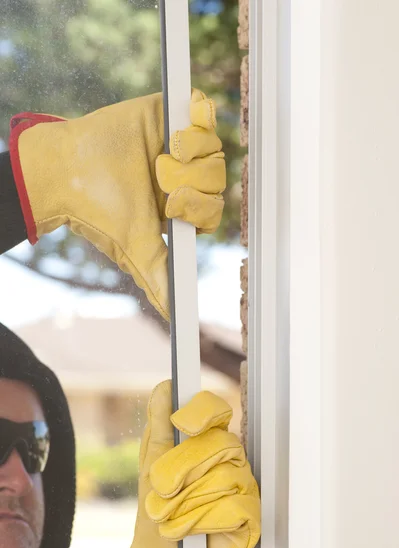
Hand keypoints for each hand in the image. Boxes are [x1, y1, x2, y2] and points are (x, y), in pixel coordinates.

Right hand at [10, 90, 225, 320]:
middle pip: (217, 179)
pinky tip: (182, 127)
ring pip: (214, 148)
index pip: (214, 208)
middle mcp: (183, 175)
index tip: (173, 207)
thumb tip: (174, 317)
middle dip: (192, 182)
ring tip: (161, 157)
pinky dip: (201, 116)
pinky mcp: (169, 113)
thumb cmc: (100, 210)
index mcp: (180, 206)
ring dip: (191, 154)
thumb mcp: (136, 249)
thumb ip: (160, 278)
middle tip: (161, 179)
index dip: (202, 207)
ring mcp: (177, 143)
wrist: (66, 171)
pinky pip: (204, 109)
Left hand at [112, 380, 260, 547]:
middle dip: (183, 466)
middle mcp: (229, 457)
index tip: (182, 421)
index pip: (215, 411)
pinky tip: (192, 528)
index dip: (202, 411)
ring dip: (188, 501)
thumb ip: (159, 425)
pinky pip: (232, 507)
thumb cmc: (159, 507)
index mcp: (207, 439)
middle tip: (162, 487)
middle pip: (219, 443)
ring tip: (171, 516)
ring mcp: (243, 485)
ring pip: (224, 476)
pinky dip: (204, 519)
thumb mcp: (152, 462)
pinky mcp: (251, 515)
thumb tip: (164, 388)